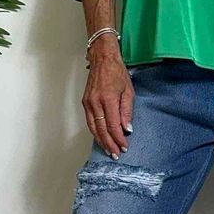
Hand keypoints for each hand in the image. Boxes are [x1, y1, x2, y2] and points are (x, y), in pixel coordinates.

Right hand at [83, 38, 133, 156]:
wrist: (102, 59)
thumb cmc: (117, 72)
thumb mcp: (128, 91)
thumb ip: (127, 111)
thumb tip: (127, 128)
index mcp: (108, 99)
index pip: (113, 125)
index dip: (119, 139)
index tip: (125, 146)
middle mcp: (96, 103)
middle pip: (102, 130)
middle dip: (109, 144)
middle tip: (116, 154)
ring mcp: (88, 103)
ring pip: (93, 128)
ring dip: (101, 141)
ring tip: (108, 150)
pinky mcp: (85, 103)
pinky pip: (89, 122)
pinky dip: (95, 132)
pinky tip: (101, 138)